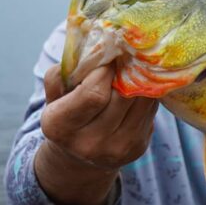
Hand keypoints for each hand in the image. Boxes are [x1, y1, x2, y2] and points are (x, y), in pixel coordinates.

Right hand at [34, 64, 157, 204]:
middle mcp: (88, 143)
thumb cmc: (66, 112)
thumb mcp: (55, 92)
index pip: (93, 94)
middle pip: (122, 96)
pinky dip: (147, 94)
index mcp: (60, 127)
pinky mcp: (138, 147)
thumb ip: (67, 69)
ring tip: (134, 68)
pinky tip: (138, 87)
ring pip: (141, 101)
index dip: (105, 70)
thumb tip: (98, 47)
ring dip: (141, 79)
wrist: (79, 157)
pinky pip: (150, 110)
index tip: (109, 56)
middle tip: (127, 56)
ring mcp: (116, 149)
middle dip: (126, 71)